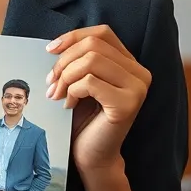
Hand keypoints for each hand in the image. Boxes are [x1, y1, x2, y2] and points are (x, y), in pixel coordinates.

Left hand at [46, 25, 150, 176]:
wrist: (91, 156)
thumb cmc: (83, 119)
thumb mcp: (80, 81)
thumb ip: (77, 60)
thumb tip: (54, 45)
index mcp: (130, 63)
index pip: (102, 33)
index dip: (74, 37)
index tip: (50, 50)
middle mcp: (140, 73)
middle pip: (94, 45)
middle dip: (64, 61)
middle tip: (50, 82)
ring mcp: (137, 88)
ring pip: (91, 61)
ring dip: (65, 77)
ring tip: (56, 94)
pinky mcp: (128, 104)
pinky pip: (90, 82)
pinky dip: (72, 91)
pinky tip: (68, 105)